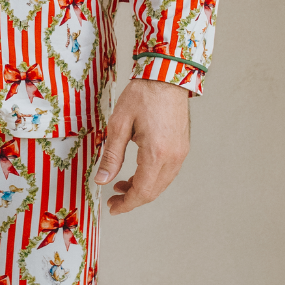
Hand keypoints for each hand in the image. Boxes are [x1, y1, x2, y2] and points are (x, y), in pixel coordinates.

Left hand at [94, 78, 190, 213]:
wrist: (166, 76)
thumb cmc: (142, 95)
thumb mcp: (118, 124)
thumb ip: (111, 155)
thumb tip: (102, 180)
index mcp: (156, 153)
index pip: (142, 191)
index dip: (126, 204)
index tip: (113, 208)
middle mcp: (173, 157)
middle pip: (153, 192)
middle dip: (132, 199)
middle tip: (113, 199)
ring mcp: (181, 152)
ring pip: (161, 184)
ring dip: (142, 189)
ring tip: (121, 184)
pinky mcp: (182, 147)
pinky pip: (167, 172)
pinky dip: (152, 178)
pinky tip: (138, 173)